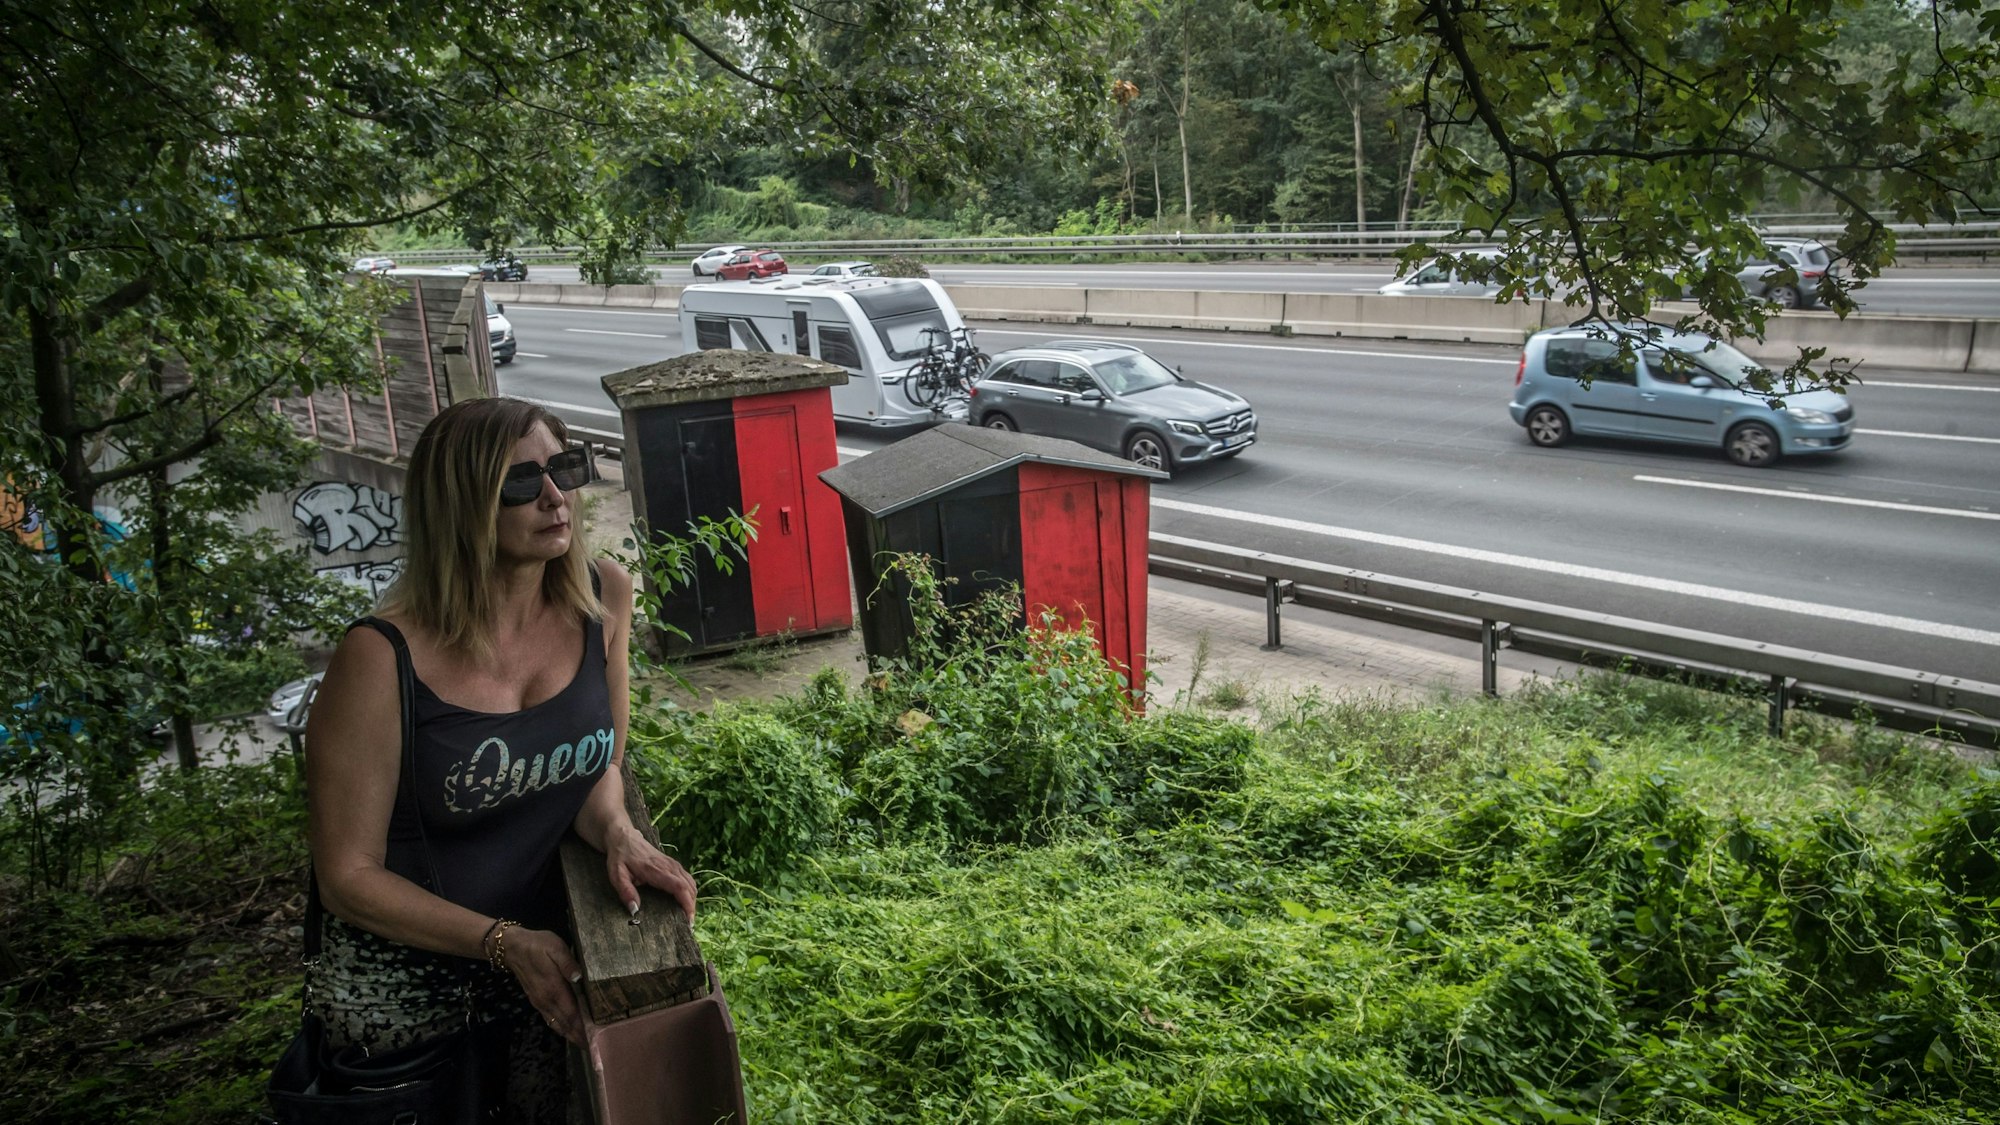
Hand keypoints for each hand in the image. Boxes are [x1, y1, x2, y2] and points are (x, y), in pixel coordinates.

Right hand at [502, 926, 585, 1045]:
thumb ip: (568, 963)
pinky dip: (559, 1026)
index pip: (571, 1014)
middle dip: (577, 1036)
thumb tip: (579, 978)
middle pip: (564, 1023)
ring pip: (556, 1023)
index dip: (581, 1028)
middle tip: (592, 1047)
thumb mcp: (555, 947)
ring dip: (569, 1033)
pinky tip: (566, 1029)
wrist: (511, 948)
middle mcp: (546, 1000)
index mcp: (554, 989)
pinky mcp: (536, 1000)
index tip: (592, 1040)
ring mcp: (540, 1002)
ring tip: (582, 1042)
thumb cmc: (537, 945)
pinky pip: (549, 1018)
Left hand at [605, 824, 697, 921]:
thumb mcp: (616, 875)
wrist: (624, 837)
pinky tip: (685, 903)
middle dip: (692, 907)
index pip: (679, 887)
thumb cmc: (620, 857)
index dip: (687, 904)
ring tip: (687, 917)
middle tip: (688, 926)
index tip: (688, 920)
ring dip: (692, 900)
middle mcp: (670, 867)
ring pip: (691, 884)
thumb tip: (635, 910)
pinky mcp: (674, 865)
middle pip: (690, 888)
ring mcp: (674, 865)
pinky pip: (688, 880)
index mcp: (657, 870)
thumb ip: (626, 892)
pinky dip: (690, 893)